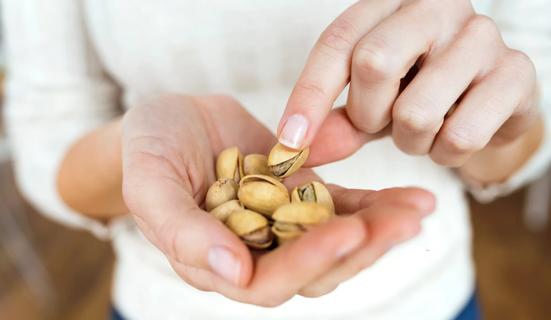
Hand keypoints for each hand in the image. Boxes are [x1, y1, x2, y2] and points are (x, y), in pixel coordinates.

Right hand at [121, 94, 434, 305]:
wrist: (170, 120)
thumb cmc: (148, 150)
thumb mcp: (149, 183)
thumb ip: (180, 231)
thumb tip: (231, 273)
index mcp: (216, 262)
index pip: (267, 282)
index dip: (307, 263)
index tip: (346, 233)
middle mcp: (255, 252)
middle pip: (316, 268)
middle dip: (361, 249)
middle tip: (405, 223)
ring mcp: (281, 224)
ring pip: (336, 240)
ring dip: (378, 229)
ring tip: (419, 209)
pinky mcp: (300, 196)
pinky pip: (342, 206)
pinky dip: (375, 204)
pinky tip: (411, 197)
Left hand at [279, 0, 538, 167]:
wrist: (487, 100)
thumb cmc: (419, 92)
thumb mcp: (370, 103)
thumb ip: (336, 122)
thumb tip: (294, 148)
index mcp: (390, 4)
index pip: (338, 42)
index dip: (309, 95)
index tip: (290, 142)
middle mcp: (436, 7)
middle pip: (374, 63)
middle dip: (367, 115)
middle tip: (382, 124)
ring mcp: (481, 35)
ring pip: (416, 111)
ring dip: (411, 141)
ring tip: (423, 131)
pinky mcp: (517, 73)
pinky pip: (460, 136)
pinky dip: (446, 154)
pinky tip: (454, 136)